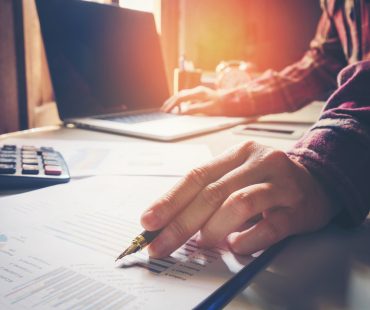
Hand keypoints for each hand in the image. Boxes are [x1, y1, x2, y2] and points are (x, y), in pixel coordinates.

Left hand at [141, 141, 336, 257]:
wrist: (318, 180)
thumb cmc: (269, 180)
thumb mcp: (237, 174)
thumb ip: (210, 191)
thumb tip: (173, 219)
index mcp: (237, 154)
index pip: (197, 176)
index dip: (170, 200)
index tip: (149, 221)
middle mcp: (258, 162)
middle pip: (212, 193)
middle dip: (181, 223)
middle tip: (161, 244)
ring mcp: (280, 183)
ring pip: (238, 204)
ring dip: (213, 228)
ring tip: (202, 242)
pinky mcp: (298, 207)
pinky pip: (270, 226)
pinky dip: (247, 239)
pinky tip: (235, 245)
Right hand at [161, 86, 231, 115]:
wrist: (234, 101)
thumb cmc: (223, 106)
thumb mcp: (209, 109)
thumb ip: (194, 110)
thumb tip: (182, 112)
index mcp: (198, 92)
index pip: (180, 97)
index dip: (172, 105)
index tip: (166, 111)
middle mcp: (197, 91)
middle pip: (179, 95)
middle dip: (170, 103)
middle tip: (163, 110)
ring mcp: (199, 93)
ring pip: (182, 96)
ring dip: (174, 102)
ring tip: (167, 108)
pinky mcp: (200, 96)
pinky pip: (186, 98)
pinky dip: (180, 102)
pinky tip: (177, 108)